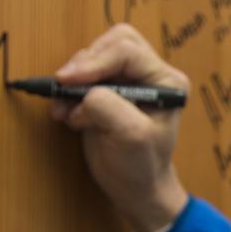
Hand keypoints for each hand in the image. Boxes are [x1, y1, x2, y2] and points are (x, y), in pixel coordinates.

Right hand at [52, 24, 189, 231]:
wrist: (134, 187)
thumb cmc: (142, 165)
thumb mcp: (131, 137)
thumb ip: (109, 107)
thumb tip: (84, 92)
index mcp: (165, 80)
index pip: (127, 51)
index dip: (96, 61)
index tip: (69, 80)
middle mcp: (148, 75)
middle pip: (111, 44)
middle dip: (85, 63)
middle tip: (64, 86)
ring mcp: (125, 82)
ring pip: (92, 57)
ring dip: (72, 80)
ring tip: (65, 110)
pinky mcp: (105, 92)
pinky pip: (81, 76)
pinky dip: (67, 91)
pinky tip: (64, 113)